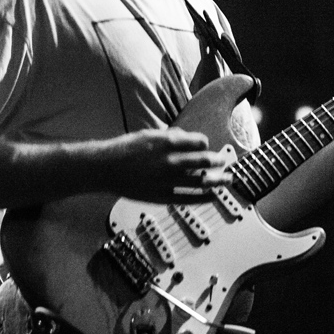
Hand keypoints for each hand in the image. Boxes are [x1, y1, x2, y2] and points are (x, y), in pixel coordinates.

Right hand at [100, 127, 231, 203]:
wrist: (105, 168)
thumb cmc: (125, 149)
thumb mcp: (149, 135)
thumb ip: (170, 137)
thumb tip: (187, 138)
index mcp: (168, 142)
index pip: (199, 141)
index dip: (205, 144)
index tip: (206, 146)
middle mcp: (171, 160)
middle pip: (205, 160)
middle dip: (218, 161)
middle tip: (225, 161)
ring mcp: (168, 180)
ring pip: (201, 180)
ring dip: (218, 180)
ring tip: (228, 179)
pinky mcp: (162, 196)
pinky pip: (188, 198)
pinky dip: (204, 197)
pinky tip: (214, 196)